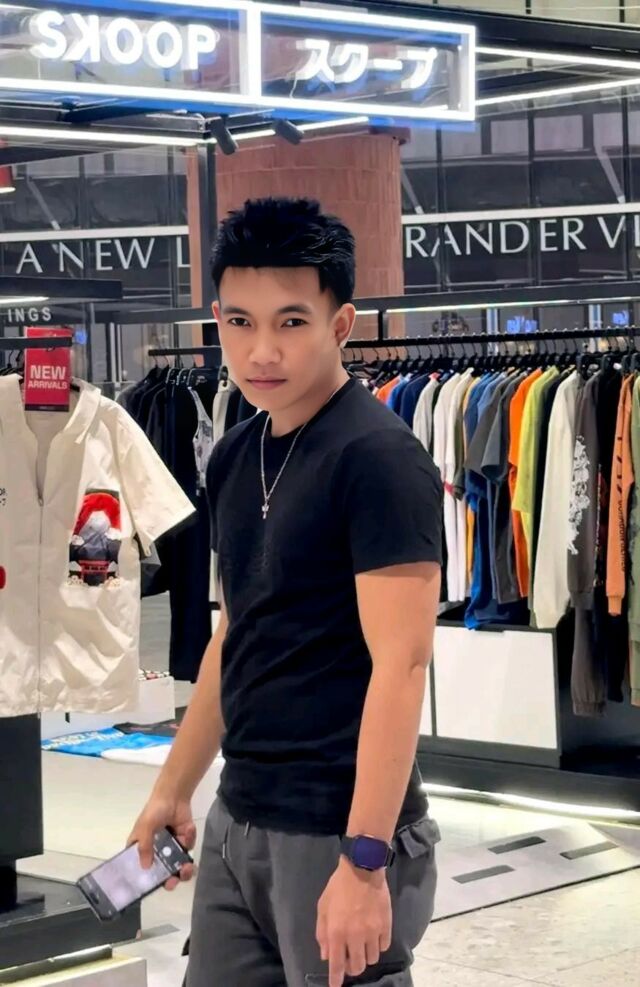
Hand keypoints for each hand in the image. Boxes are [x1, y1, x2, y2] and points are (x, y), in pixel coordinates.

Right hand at [127, 791, 195, 890]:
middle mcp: (156, 851)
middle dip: (170, 879)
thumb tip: (145, 867)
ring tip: (187, 867)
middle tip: (174, 880)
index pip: (142, 870)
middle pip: (163, 872)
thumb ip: (145, 847)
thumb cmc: (154, 810)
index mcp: (142, 849)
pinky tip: (189, 829)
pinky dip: (189, 840)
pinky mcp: (184, 841)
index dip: (148, 880)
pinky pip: (188, 848)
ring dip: (183, 868)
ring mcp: (171, 847)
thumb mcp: (145, 827)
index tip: (154, 886)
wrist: (174, 795)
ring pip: (178, 865)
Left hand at [316, 858, 391, 986]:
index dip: (336, 979)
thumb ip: (322, 933)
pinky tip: (374, 936)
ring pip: (372, 959)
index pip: (337, 964)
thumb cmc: (338, 887)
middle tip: (350, 958)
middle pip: (358, 966)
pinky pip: (384, 946)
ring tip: (362, 944)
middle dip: (353, 967)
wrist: (362, 868)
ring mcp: (373, 931)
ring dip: (366, 956)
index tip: (336, 986)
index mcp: (337, 932)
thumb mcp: (323, 907)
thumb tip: (326, 955)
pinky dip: (378, 945)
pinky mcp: (386, 925)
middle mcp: (356, 936)